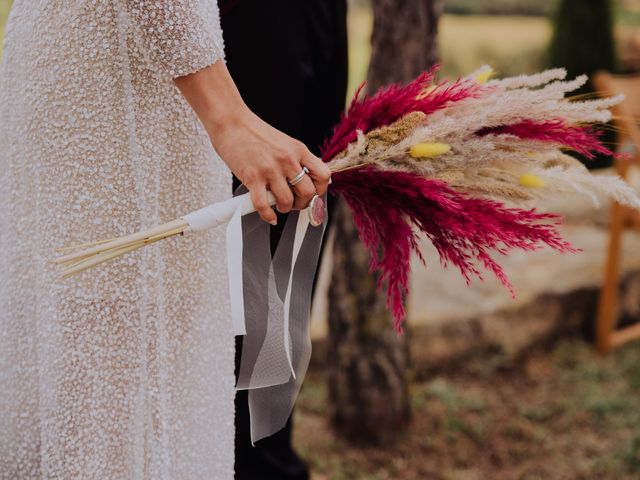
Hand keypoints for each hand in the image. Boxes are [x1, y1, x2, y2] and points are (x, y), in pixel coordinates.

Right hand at [174, 62, 330, 224]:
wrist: (231, 122)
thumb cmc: (253, 132)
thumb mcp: (284, 142)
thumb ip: (295, 159)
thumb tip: (304, 178)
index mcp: (298, 150)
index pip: (323, 175)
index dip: (320, 190)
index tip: (313, 194)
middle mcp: (288, 160)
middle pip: (308, 193)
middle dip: (303, 204)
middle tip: (294, 203)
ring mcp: (271, 170)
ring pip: (287, 202)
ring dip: (284, 209)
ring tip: (278, 205)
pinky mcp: (253, 177)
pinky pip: (264, 205)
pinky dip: (267, 215)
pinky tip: (267, 215)